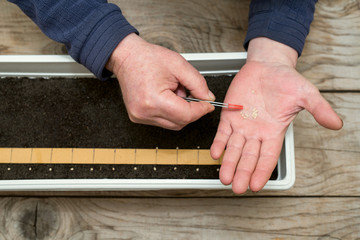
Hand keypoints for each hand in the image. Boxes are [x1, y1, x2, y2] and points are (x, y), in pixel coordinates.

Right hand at [106, 33, 214, 129]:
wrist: (126, 57)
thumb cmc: (147, 58)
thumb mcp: (179, 65)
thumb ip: (198, 83)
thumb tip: (208, 98)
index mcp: (154, 100)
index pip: (186, 115)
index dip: (201, 110)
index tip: (208, 104)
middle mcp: (144, 112)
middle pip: (180, 123)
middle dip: (190, 110)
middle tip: (188, 91)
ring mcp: (140, 117)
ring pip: (173, 124)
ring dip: (180, 111)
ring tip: (173, 91)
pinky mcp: (138, 117)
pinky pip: (162, 121)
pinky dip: (170, 112)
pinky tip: (165, 97)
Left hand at [210, 38, 342, 193]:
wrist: (268, 65)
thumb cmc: (286, 80)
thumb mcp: (306, 94)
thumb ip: (319, 109)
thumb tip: (336, 124)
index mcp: (273, 131)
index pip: (267, 157)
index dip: (261, 172)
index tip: (255, 186)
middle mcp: (256, 132)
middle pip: (249, 157)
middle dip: (242, 172)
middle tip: (236, 188)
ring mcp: (242, 124)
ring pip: (234, 148)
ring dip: (228, 163)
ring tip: (224, 177)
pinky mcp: (230, 115)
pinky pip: (223, 132)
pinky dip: (218, 143)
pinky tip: (215, 153)